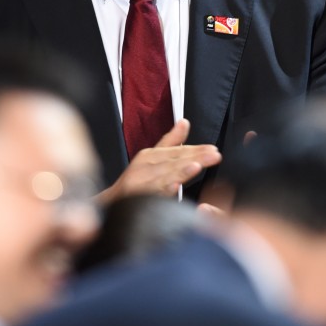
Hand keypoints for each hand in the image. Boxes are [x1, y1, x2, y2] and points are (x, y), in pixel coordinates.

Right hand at [97, 118, 220, 203]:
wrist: (112, 203)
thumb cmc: (136, 180)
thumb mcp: (153, 157)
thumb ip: (171, 141)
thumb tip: (185, 122)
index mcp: (151, 156)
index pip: (178, 151)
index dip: (196, 150)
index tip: (214, 150)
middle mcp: (145, 166)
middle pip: (174, 161)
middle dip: (195, 158)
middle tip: (214, 156)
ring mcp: (140, 182)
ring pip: (163, 176)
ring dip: (180, 171)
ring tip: (196, 167)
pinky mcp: (135, 197)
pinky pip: (151, 194)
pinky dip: (162, 191)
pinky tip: (174, 188)